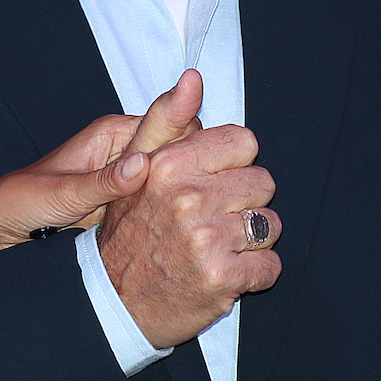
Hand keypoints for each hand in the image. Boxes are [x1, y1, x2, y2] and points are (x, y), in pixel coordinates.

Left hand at [0, 71, 207, 302]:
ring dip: (198, 197)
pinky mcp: (132, 211)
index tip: (218, 169)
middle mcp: (129, 154)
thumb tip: (142, 166)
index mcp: (113, 135)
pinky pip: (168, 207)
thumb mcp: (57, 195)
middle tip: (229, 197)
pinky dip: (183, 218)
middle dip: (205, 172)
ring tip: (225, 216)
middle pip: (186, 153)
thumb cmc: (17, 205)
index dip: (199, 145)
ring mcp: (134, 183)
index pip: (175, 125)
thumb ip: (100, 184)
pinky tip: (200, 236)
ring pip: (182, 183)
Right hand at [97, 82, 279, 348]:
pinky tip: (225, 274)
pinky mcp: (223, 280)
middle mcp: (188, 199)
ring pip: (270, 225)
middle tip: (210, 220)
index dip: (231, 165)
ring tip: (218, 248)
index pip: (243, 143)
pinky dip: (255, 273)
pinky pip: (270, 266)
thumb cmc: (127, 232)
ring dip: (250, 240)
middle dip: (243, 202)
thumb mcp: (133, 169)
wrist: (109, 303)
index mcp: (168, 166)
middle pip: (263, 183)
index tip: (211, 183)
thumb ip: (165, 120)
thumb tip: (193, 78)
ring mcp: (207, 241)